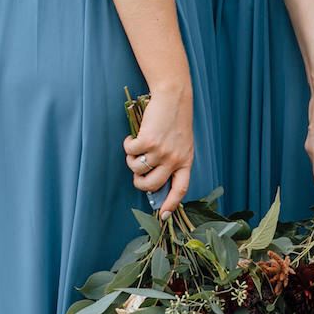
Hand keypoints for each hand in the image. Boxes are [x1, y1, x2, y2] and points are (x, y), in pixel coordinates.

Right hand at [123, 82, 193, 215]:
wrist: (173, 97)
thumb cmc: (176, 120)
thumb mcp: (182, 144)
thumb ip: (173, 161)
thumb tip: (153, 178)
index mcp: (186, 162)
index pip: (180, 189)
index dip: (171, 204)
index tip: (163, 215)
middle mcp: (174, 159)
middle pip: (152, 185)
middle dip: (139, 183)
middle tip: (137, 174)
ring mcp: (161, 151)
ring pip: (137, 169)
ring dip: (131, 162)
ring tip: (135, 149)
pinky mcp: (148, 141)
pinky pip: (129, 152)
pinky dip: (127, 145)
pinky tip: (133, 137)